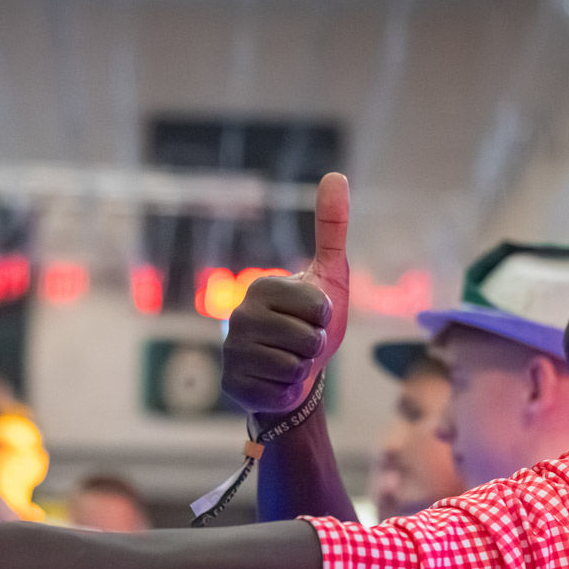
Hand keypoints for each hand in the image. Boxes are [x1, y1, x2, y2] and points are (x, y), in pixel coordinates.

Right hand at [222, 172, 349, 415]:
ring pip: (294, 368)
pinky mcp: (232, 384)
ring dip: (302, 371)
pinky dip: (288, 392)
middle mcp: (239, 315)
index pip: (319, 307)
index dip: (327, 318)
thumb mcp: (330, 276)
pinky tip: (276, 382)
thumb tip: (336, 175)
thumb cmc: (313, 323)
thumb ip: (332, 229)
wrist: (295, 373)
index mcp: (263, 287)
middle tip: (302, 344)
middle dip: (315, 348)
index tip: (315, 317)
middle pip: (307, 339)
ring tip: (289, 362)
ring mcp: (232, 351)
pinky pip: (280, 393)